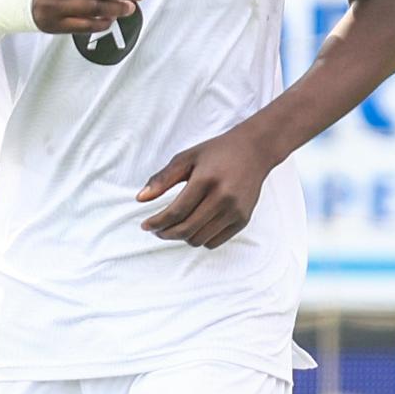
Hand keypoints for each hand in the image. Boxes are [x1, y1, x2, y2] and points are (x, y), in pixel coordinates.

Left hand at [136, 125, 275, 248]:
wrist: (254, 151)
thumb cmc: (216, 153)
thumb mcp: (186, 158)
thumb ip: (162, 179)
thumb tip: (140, 199)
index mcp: (206, 180)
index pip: (176, 212)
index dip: (157, 222)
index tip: (145, 225)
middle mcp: (223, 198)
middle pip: (186, 229)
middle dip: (165, 233)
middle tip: (156, 229)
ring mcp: (235, 211)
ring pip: (199, 240)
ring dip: (182, 237)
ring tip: (174, 227)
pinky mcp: (243, 220)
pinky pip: (214, 242)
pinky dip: (199, 239)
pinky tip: (194, 227)